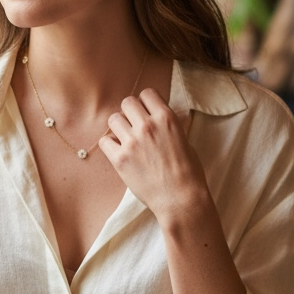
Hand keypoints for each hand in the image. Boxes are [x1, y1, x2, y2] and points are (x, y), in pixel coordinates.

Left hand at [98, 88, 205, 226]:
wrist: (181, 199)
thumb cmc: (189, 172)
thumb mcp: (185, 139)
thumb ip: (168, 125)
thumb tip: (157, 117)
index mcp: (167, 118)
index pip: (147, 93)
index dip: (146, 103)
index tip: (146, 113)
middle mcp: (148, 125)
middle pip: (127, 102)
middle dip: (130, 112)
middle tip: (134, 126)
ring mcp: (132, 142)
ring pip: (113, 119)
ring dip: (119, 127)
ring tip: (126, 139)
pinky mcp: (120, 159)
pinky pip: (105, 141)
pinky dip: (110, 145)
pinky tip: (119, 152)